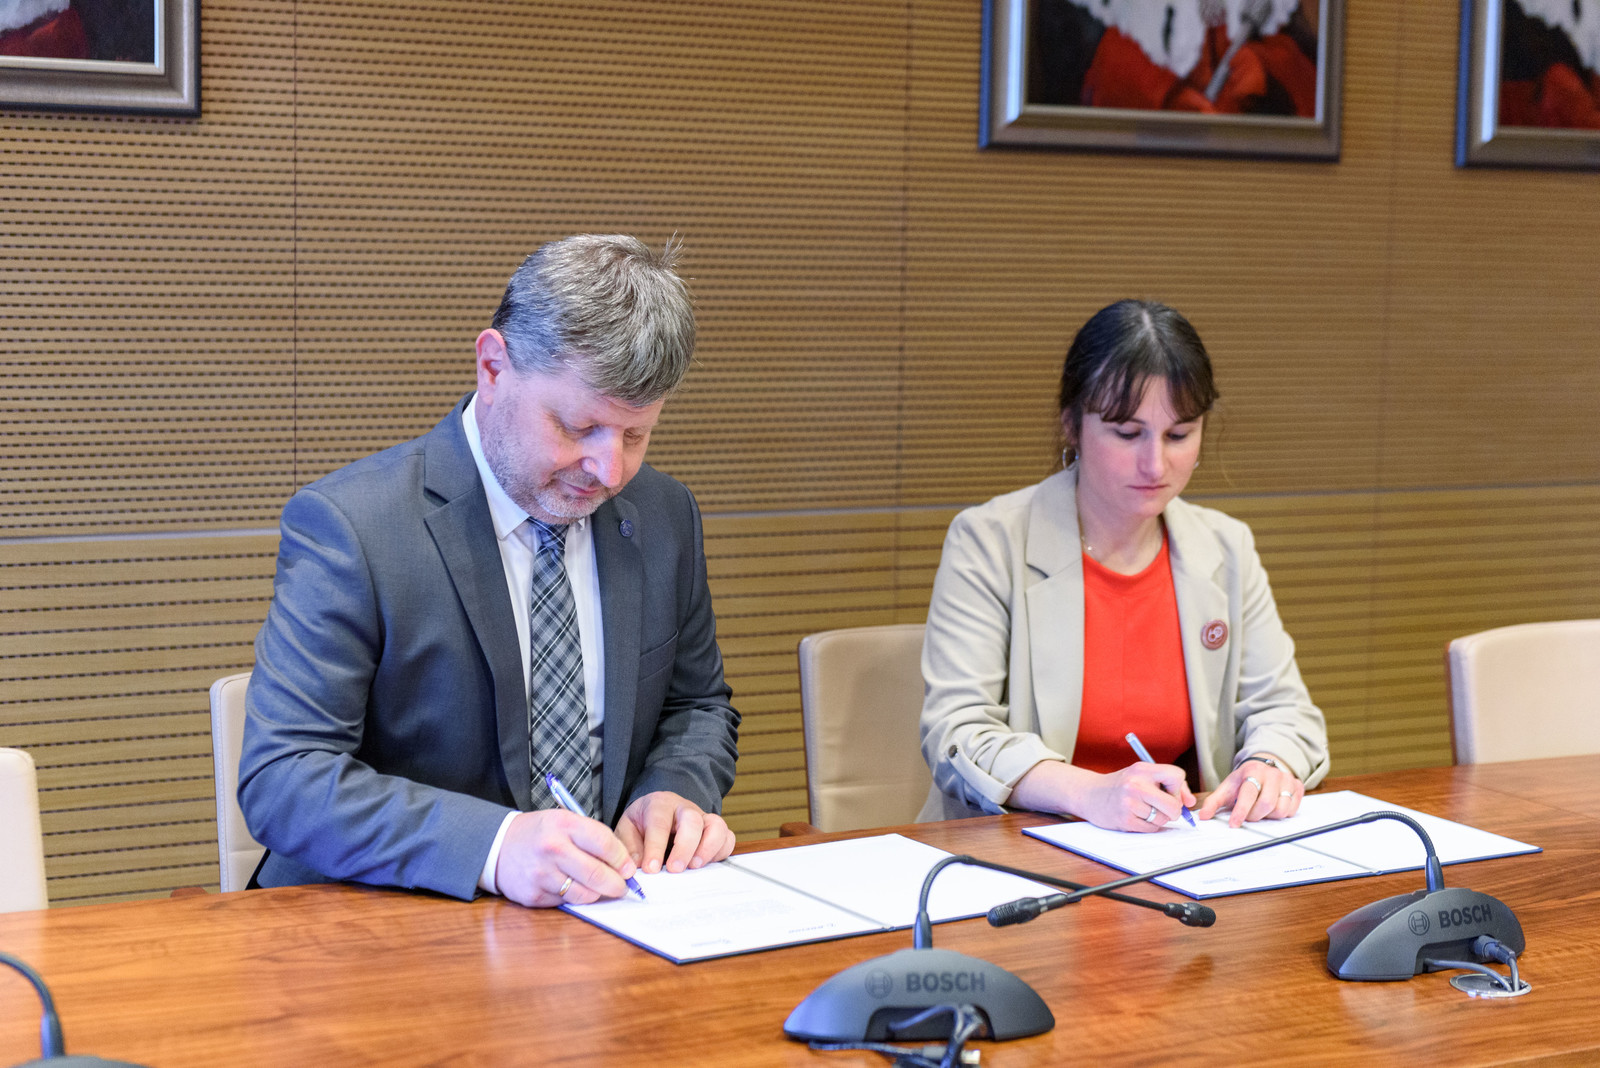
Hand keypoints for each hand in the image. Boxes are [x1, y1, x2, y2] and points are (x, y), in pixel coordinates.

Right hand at [493, 809, 637, 907]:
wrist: (498, 846)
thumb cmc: (539, 833)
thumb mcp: (564, 821)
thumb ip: (592, 837)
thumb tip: (623, 863)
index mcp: (564, 824)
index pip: (604, 843)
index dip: (622, 859)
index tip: (629, 868)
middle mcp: (552, 848)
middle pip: (597, 874)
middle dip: (617, 884)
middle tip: (623, 887)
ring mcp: (542, 873)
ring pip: (584, 894)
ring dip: (598, 894)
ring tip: (599, 889)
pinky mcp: (534, 895)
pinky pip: (565, 902)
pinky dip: (574, 898)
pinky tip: (572, 888)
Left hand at [615, 791, 735, 872]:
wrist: (657, 813)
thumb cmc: (642, 824)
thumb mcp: (626, 830)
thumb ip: (628, 848)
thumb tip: (633, 868)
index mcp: (659, 805)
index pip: (659, 823)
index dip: (655, 847)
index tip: (651, 869)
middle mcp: (684, 808)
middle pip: (692, 821)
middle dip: (685, 847)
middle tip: (675, 869)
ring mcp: (703, 818)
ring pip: (716, 826)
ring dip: (708, 849)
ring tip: (694, 867)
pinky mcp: (715, 831)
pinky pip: (727, 838)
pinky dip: (720, 853)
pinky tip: (706, 866)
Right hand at [1012, 759, 1195, 832]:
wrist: (1089, 794)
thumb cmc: (1121, 785)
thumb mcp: (1141, 775)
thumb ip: (1168, 785)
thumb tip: (1190, 803)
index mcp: (1142, 769)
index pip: (1177, 776)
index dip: (1179, 788)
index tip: (1171, 792)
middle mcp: (1136, 784)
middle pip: (1173, 805)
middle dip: (1173, 810)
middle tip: (1162, 807)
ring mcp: (1129, 803)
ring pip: (1163, 819)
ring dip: (1158, 818)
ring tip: (1143, 810)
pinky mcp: (1125, 820)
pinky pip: (1151, 829)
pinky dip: (1148, 826)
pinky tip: (1136, 817)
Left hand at [1195, 755, 1304, 827]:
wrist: (1264, 766)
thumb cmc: (1245, 780)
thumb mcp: (1228, 787)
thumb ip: (1214, 802)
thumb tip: (1203, 817)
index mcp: (1253, 771)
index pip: (1248, 794)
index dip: (1241, 811)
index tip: (1234, 824)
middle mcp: (1273, 774)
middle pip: (1266, 804)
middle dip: (1254, 815)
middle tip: (1248, 815)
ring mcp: (1287, 780)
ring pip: (1281, 809)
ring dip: (1268, 816)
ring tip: (1260, 810)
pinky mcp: (1298, 787)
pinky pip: (1291, 810)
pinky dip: (1280, 814)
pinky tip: (1272, 808)